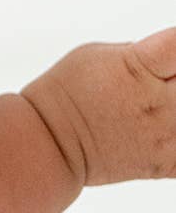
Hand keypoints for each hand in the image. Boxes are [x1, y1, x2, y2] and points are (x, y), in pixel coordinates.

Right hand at [22, 27, 175, 186]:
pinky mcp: (164, 163)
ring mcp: (165, 135)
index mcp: (140, 66)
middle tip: (166, 81)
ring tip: (164, 103)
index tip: (172, 49)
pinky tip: (168, 130)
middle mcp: (158, 101)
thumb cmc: (66, 94)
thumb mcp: (98, 53)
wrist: (49, 143)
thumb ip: (142, 52)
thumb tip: (167, 58)